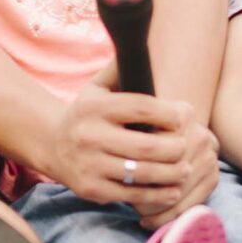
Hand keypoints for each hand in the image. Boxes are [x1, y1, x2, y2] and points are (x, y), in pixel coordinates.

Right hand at [41, 67, 219, 222]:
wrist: (52, 145)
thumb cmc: (88, 114)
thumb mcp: (98, 87)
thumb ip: (122, 69)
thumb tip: (144, 47)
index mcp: (96, 107)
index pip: (143, 108)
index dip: (170, 114)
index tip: (184, 117)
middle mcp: (90, 136)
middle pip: (148, 145)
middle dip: (176, 148)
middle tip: (188, 148)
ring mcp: (90, 165)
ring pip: (144, 172)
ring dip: (172, 173)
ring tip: (185, 170)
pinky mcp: (92, 189)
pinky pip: (134, 195)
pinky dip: (158, 195)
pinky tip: (173, 190)